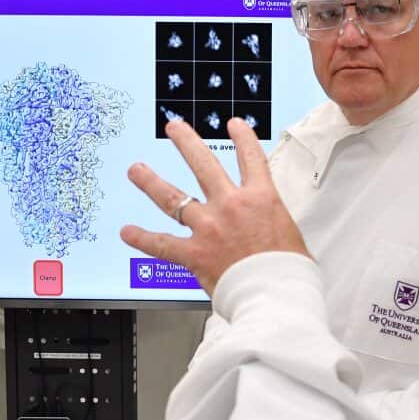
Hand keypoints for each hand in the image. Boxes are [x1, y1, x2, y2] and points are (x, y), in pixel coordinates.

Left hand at [120, 118, 309, 293]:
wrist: (276, 294)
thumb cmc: (289, 271)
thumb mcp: (291, 235)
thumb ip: (271, 224)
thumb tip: (267, 231)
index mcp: (260, 199)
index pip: (251, 158)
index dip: (243, 137)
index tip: (235, 125)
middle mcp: (230, 206)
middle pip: (203, 164)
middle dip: (186, 142)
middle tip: (174, 128)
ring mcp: (208, 228)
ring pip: (173, 199)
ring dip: (151, 182)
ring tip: (137, 170)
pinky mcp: (194, 254)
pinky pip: (162, 245)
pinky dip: (143, 239)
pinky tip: (127, 232)